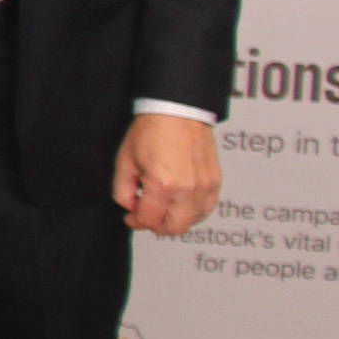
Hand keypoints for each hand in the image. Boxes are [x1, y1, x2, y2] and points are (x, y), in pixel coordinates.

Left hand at [115, 113, 222, 235]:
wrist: (177, 111)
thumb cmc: (151, 131)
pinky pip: (207, 208)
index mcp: (163, 185)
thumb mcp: (125, 161)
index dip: (136, 222)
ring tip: (163, 206)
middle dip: (157, 226)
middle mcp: (187, 189)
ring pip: (194, 221)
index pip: (150, 220)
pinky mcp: (215, 181)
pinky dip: (194, 211)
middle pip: (175, 228)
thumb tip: (131, 208)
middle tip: (147, 216)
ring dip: (177, 219)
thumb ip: (123, 191)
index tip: (131, 217)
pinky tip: (180, 202)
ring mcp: (205, 186)